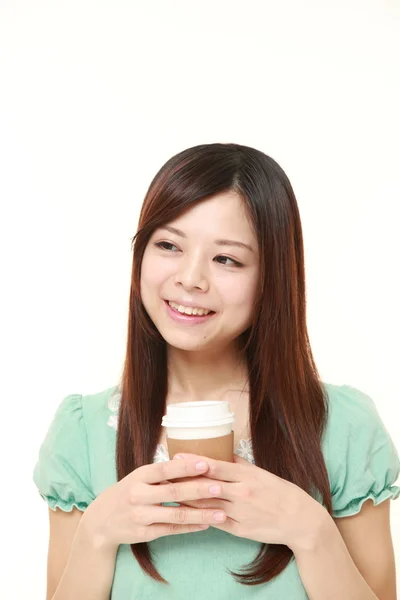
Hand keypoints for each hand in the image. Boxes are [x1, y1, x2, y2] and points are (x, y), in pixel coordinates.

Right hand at [80, 458, 227, 549]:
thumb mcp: (139, 477)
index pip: (165, 469)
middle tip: (220, 488)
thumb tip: (192, 463)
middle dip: (199, 490)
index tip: (206, 464)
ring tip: (221, 514)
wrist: (101, 521)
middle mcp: (138, 495)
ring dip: (201, 514)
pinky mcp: (143, 534)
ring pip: (176, 515)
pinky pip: (171, 530)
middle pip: (174, 492)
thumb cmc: (128, 492)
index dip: (185, 467)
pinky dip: (190, 528)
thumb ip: (161, 473)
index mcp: (139, 476)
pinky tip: (206, 525)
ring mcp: (140, 516)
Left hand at [170, 453, 327, 552]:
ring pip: (207, 505)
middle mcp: (241, 494)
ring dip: (187, 500)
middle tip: (164, 475)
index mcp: (246, 476)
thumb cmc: (280, 492)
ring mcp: (240, 513)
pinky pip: (215, 522)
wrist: (299, 519)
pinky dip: (200, 517)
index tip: (176, 456)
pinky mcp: (239, 530)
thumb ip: (240, 464)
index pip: (215, 466)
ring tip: (168, 493)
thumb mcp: (261, 473)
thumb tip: (223, 452)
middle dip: (184, 480)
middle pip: (207, 486)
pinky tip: (185, 513)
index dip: (194, 462)